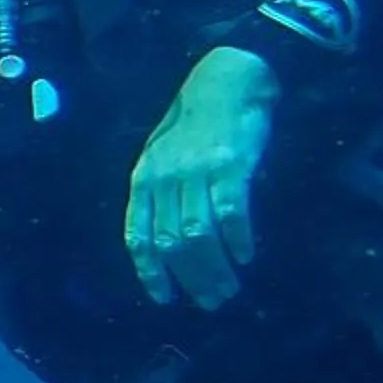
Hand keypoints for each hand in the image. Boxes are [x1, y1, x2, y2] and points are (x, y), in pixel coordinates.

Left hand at [125, 44, 279, 309]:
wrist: (225, 81)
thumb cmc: (194, 125)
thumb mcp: (162, 158)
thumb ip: (160, 195)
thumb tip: (169, 245)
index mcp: (143, 179)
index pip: (138, 235)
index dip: (150, 271)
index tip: (164, 298)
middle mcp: (164, 179)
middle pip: (171, 242)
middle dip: (190, 278)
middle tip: (211, 301)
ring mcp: (196, 172)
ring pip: (199, 235)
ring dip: (214, 268)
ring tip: (228, 288)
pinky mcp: (229, 166)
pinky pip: (230, 212)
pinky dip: (237, 239)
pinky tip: (245, 255)